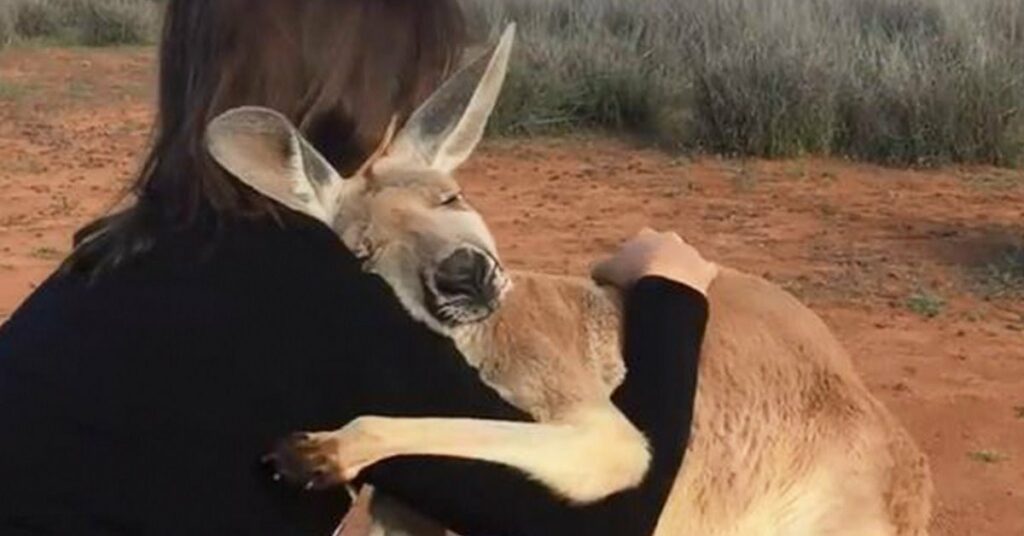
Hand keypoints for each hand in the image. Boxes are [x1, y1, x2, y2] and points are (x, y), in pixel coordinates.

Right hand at [592, 228, 717, 294]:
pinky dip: (701, 278)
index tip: (630, 267)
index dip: (634, 253)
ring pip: (686, 257)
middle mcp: (670, 239)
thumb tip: (594, 271)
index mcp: (646, 235)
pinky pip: (706, 271)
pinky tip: (694, 289)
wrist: (665, 287)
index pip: (640, 238)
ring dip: (680, 267)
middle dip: (660, 255)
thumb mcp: (606, 270)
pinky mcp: (705, 269)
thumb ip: (600, 267)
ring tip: (672, 286)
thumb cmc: (633, 276)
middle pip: (664, 244)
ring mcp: (690, 253)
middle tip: (652, 275)